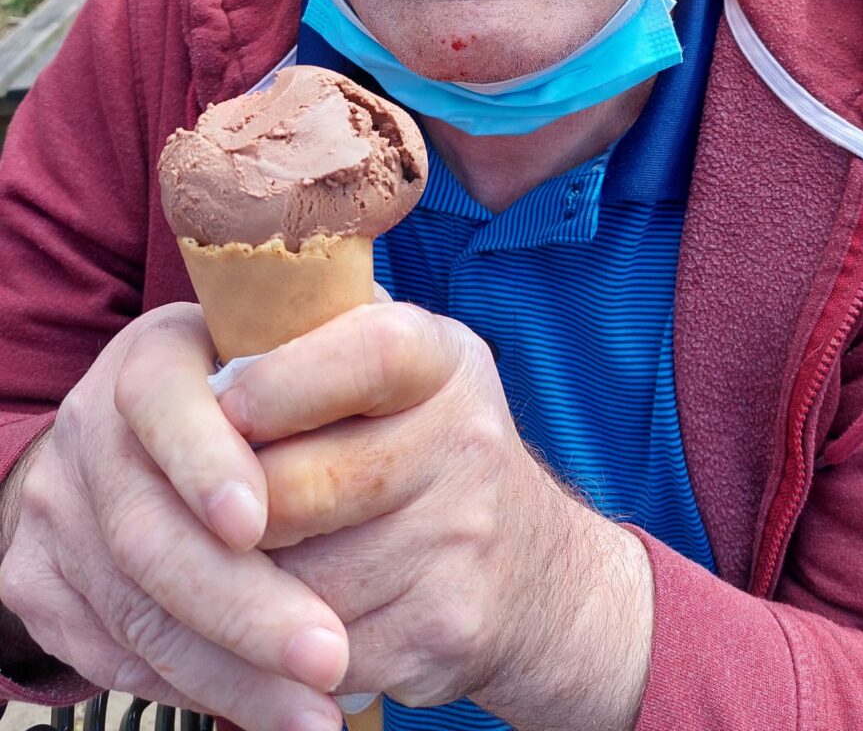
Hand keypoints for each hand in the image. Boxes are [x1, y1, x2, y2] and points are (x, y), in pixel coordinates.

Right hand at [0, 304, 348, 730]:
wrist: (152, 439)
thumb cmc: (268, 383)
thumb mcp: (295, 341)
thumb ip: (334, 339)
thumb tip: (400, 350)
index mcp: (154, 351)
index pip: (161, 395)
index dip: (203, 459)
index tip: (257, 519)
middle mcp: (91, 425)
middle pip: (147, 530)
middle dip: (243, 603)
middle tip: (329, 652)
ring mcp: (57, 508)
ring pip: (138, 611)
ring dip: (235, 672)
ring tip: (319, 708)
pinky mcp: (40, 584)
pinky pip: (119, 656)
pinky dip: (204, 691)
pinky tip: (273, 712)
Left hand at [217, 302, 653, 730]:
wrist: (531, 567)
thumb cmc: (418, 446)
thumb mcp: (390, 371)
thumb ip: (311, 346)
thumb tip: (200, 381)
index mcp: (444, 359)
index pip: (368, 355)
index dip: (279, 385)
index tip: (223, 410)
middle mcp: (468, 441)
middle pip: (303, 485)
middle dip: (234, 506)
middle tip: (207, 505)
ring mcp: (461, 539)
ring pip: (297, 578)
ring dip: (247, 581)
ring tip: (246, 557)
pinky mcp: (443, 628)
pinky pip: (317, 647)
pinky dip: (281, 643)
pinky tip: (288, 614)